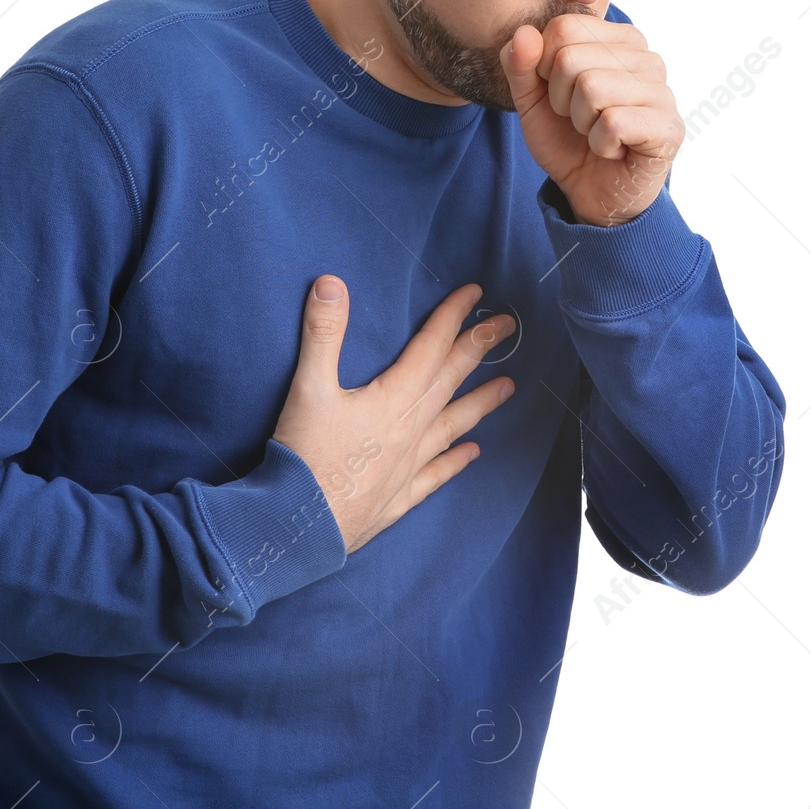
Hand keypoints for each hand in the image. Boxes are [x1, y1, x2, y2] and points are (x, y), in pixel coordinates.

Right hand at [271, 276, 515, 553]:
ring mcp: (409, 465)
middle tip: (509, 326)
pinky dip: (456, 460)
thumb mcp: (308, 387)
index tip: (476, 293)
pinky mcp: (399, 496)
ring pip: (454, 425)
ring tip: (510, 386)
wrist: (301, 527)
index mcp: (393, 399)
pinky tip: (472, 453)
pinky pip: (437, 473)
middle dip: (479, 348)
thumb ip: (322, 333)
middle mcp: (411, 429)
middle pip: (451, 380)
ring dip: (481, 402)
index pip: (431, 346)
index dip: (453, 316)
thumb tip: (331, 282)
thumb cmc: (304, 456)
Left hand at [499, 12, 683, 226]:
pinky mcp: (669, 126)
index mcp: (618, 40)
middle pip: (571, 58)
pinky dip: (600, 143)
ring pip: (592, 88)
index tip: (562, 94)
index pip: (563, 28)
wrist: (591, 192)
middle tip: (580, 120)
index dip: (544, 67)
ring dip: (581, 123)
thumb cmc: (567, 139)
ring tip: (597, 132)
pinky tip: (615, 149)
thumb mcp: (531, 100)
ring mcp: (663, 90)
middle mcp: (647, 58)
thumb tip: (523, 33)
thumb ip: (520, 64)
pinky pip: (612, 122)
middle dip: (561, 99)